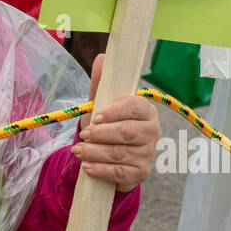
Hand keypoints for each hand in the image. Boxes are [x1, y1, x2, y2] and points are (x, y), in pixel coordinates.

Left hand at [71, 54, 160, 192]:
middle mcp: (152, 131)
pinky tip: (86, 167)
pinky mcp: (141, 173)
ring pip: (121, 153)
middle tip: (83, 135)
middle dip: (102, 134)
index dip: (114, 111)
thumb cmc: (105, 125)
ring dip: (96, 152)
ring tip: (78, 151)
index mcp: (146, 110)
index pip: (135, 107)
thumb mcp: (100, 104)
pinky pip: (120, 172)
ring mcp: (148, 154)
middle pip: (128, 132)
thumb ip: (101, 84)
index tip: (95, 116)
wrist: (106, 155)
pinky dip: (101, 170)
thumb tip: (103, 57)